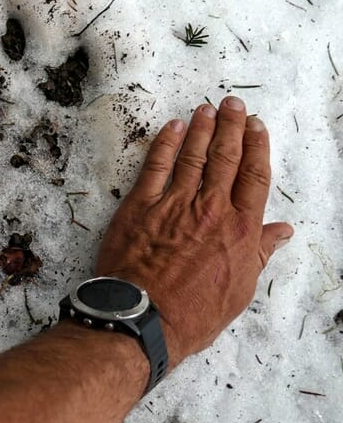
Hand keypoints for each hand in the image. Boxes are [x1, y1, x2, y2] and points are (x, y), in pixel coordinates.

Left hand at [96, 97, 292, 366]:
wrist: (144, 318)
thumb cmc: (193, 312)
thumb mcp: (240, 289)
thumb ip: (259, 252)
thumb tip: (281, 230)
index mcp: (239, 229)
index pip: (254, 176)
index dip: (257, 147)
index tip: (257, 127)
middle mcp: (210, 209)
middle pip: (226, 158)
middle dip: (232, 126)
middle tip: (234, 104)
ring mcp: (173, 204)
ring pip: (193, 157)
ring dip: (202, 129)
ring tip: (208, 109)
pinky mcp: (140, 206)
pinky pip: (155, 167)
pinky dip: (165, 144)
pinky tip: (172, 127)